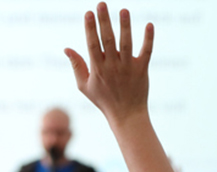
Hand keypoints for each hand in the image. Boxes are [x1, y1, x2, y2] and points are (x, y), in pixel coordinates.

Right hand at [64, 3, 152, 123]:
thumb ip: (76, 66)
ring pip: (126, 44)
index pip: (92, 44)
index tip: (88, 13)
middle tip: (102, 4)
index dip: (90, 28)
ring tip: (124, 10)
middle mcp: (112, 67)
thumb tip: (66, 48)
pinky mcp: (142, 70)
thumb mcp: (84, 86)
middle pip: (108, 40)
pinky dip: (148, 39)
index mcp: (97, 69)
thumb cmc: (103, 100)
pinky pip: (146, 52)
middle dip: (104, 21)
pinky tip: (149, 25)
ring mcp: (128, 68)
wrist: (126, 115)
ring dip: (125, 26)